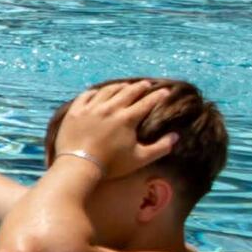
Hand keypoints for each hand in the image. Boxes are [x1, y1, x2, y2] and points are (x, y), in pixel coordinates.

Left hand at [56, 76, 184, 177]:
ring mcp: (91, 107)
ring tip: (126, 85)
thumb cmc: (111, 164)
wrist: (78, 166)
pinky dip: (95, 91)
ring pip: (108, 90)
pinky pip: (86, 95)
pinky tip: (98, 91)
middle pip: (128, 92)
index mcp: (127, 118)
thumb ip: (161, 147)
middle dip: (140, 87)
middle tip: (147, 84)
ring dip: (120, 86)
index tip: (165, 91)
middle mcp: (110, 108)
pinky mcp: (75, 110)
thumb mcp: (140, 159)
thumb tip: (176, 136)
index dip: (158, 96)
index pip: (147, 102)